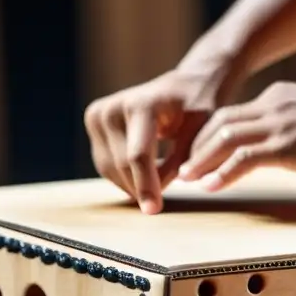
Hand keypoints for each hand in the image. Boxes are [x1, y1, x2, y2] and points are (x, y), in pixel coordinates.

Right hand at [83, 69, 218, 213]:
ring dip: (132, 184)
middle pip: (122, 165)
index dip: (146, 185)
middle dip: (141, 187)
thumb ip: (183, 161)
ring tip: (155, 187)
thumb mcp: (202, 133)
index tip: (153, 210)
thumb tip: (160, 191)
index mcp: (141, 104)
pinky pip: (105, 163)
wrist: (183, 86)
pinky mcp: (93, 122)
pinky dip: (123, 175)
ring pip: (110, 168)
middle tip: (159, 202)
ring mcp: (98, 114)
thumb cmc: (199, 109)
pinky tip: (144, 177)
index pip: (138, 155)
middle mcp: (113, 107)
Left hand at [178, 81, 295, 190]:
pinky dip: (222, 172)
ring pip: (223, 138)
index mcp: (279, 98)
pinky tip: (211, 187)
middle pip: (218, 123)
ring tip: (185, 179)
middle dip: (195, 146)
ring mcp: (278, 125)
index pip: (233, 114)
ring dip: (200, 160)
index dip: (209, 135)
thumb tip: (295, 146)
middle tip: (180, 167)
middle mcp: (272, 106)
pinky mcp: (286, 145)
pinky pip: (243, 158)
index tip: (197, 153)